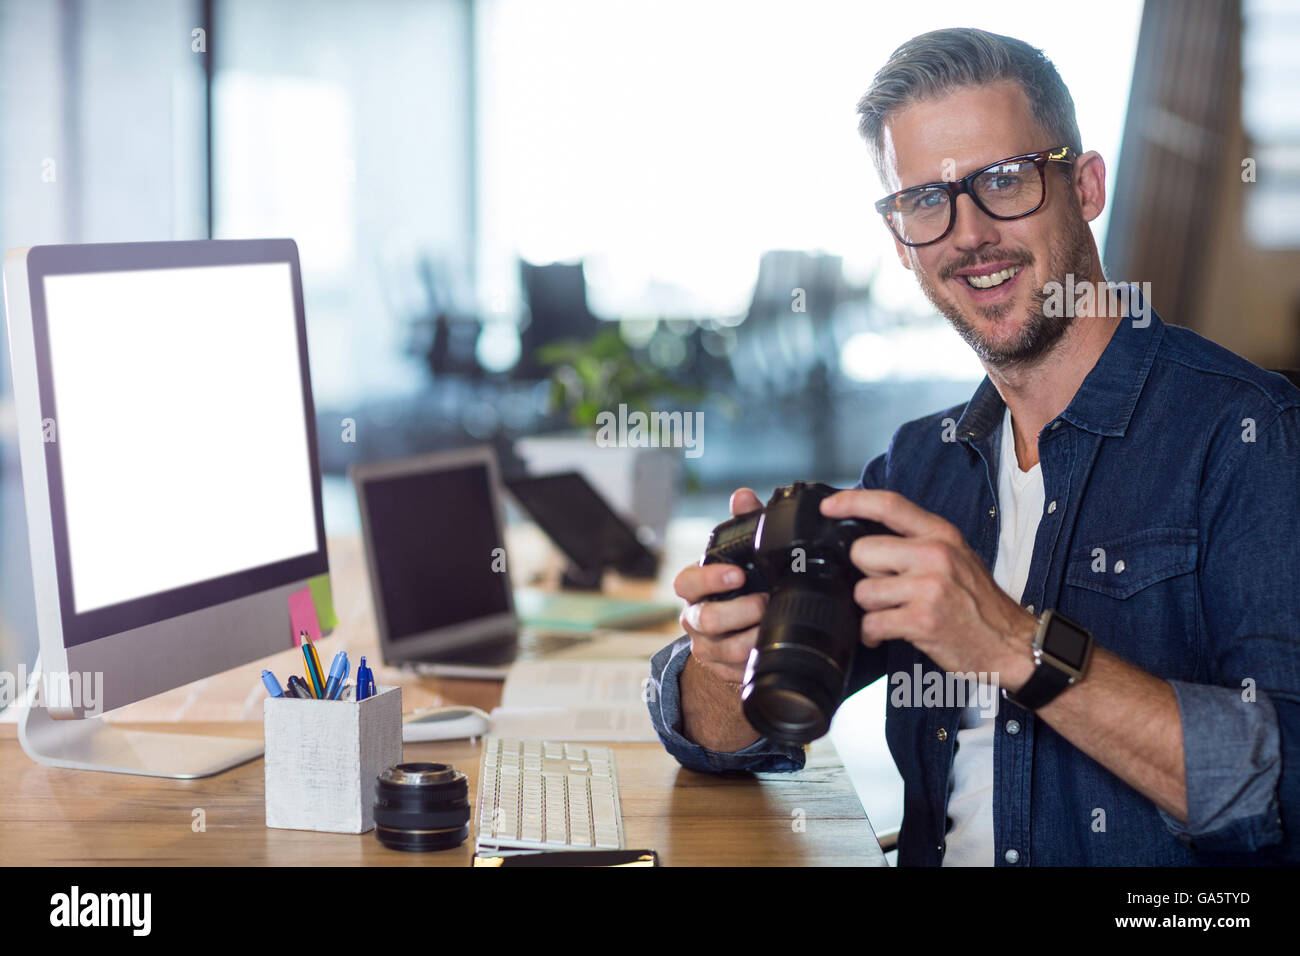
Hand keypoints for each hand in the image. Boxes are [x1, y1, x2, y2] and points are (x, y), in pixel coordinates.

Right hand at [674, 487, 769, 683]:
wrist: (736, 629)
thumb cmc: (737, 584)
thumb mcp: (739, 553)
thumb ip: (742, 522)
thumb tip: (742, 496)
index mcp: (694, 587)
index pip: (687, 582)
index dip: (710, 579)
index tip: (738, 574)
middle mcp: (694, 618)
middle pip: (706, 619)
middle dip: (739, 611)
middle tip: (765, 602)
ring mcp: (706, 647)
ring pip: (725, 649)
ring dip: (752, 638)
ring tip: (775, 625)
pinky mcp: (721, 670)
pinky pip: (738, 671)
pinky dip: (756, 660)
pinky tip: (771, 648)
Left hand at [820, 489, 1035, 687]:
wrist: (1011, 642)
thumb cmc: (979, 603)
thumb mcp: (958, 557)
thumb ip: (919, 543)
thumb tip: (870, 540)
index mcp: (941, 534)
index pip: (890, 505)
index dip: (852, 501)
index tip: (828, 507)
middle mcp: (935, 555)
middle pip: (863, 552)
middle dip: (865, 575)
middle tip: (888, 590)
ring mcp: (930, 587)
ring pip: (863, 591)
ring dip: (870, 609)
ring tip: (892, 614)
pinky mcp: (923, 620)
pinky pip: (872, 623)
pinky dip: (871, 634)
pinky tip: (884, 635)